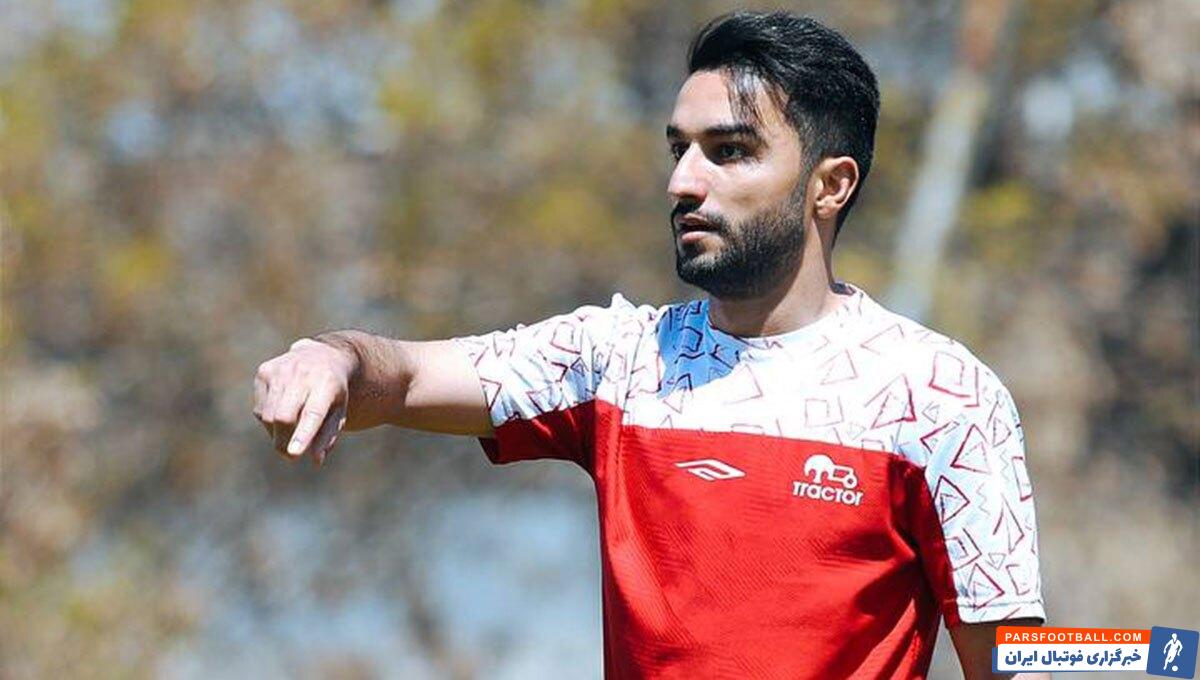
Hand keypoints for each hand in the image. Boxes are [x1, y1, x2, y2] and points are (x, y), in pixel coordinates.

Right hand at [253, 337, 357, 465]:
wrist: (322, 356)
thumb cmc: (332, 393)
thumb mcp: (339, 412)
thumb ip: (328, 436)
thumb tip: (316, 460)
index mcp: (327, 383)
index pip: (312, 413)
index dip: (303, 435)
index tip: (294, 453)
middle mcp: (303, 373)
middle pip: (284, 418)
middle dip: (284, 442)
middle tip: (290, 455)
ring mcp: (281, 370)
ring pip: (268, 416)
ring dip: (276, 432)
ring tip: (291, 428)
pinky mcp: (264, 371)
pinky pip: (259, 409)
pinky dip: (269, 420)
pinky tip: (282, 410)